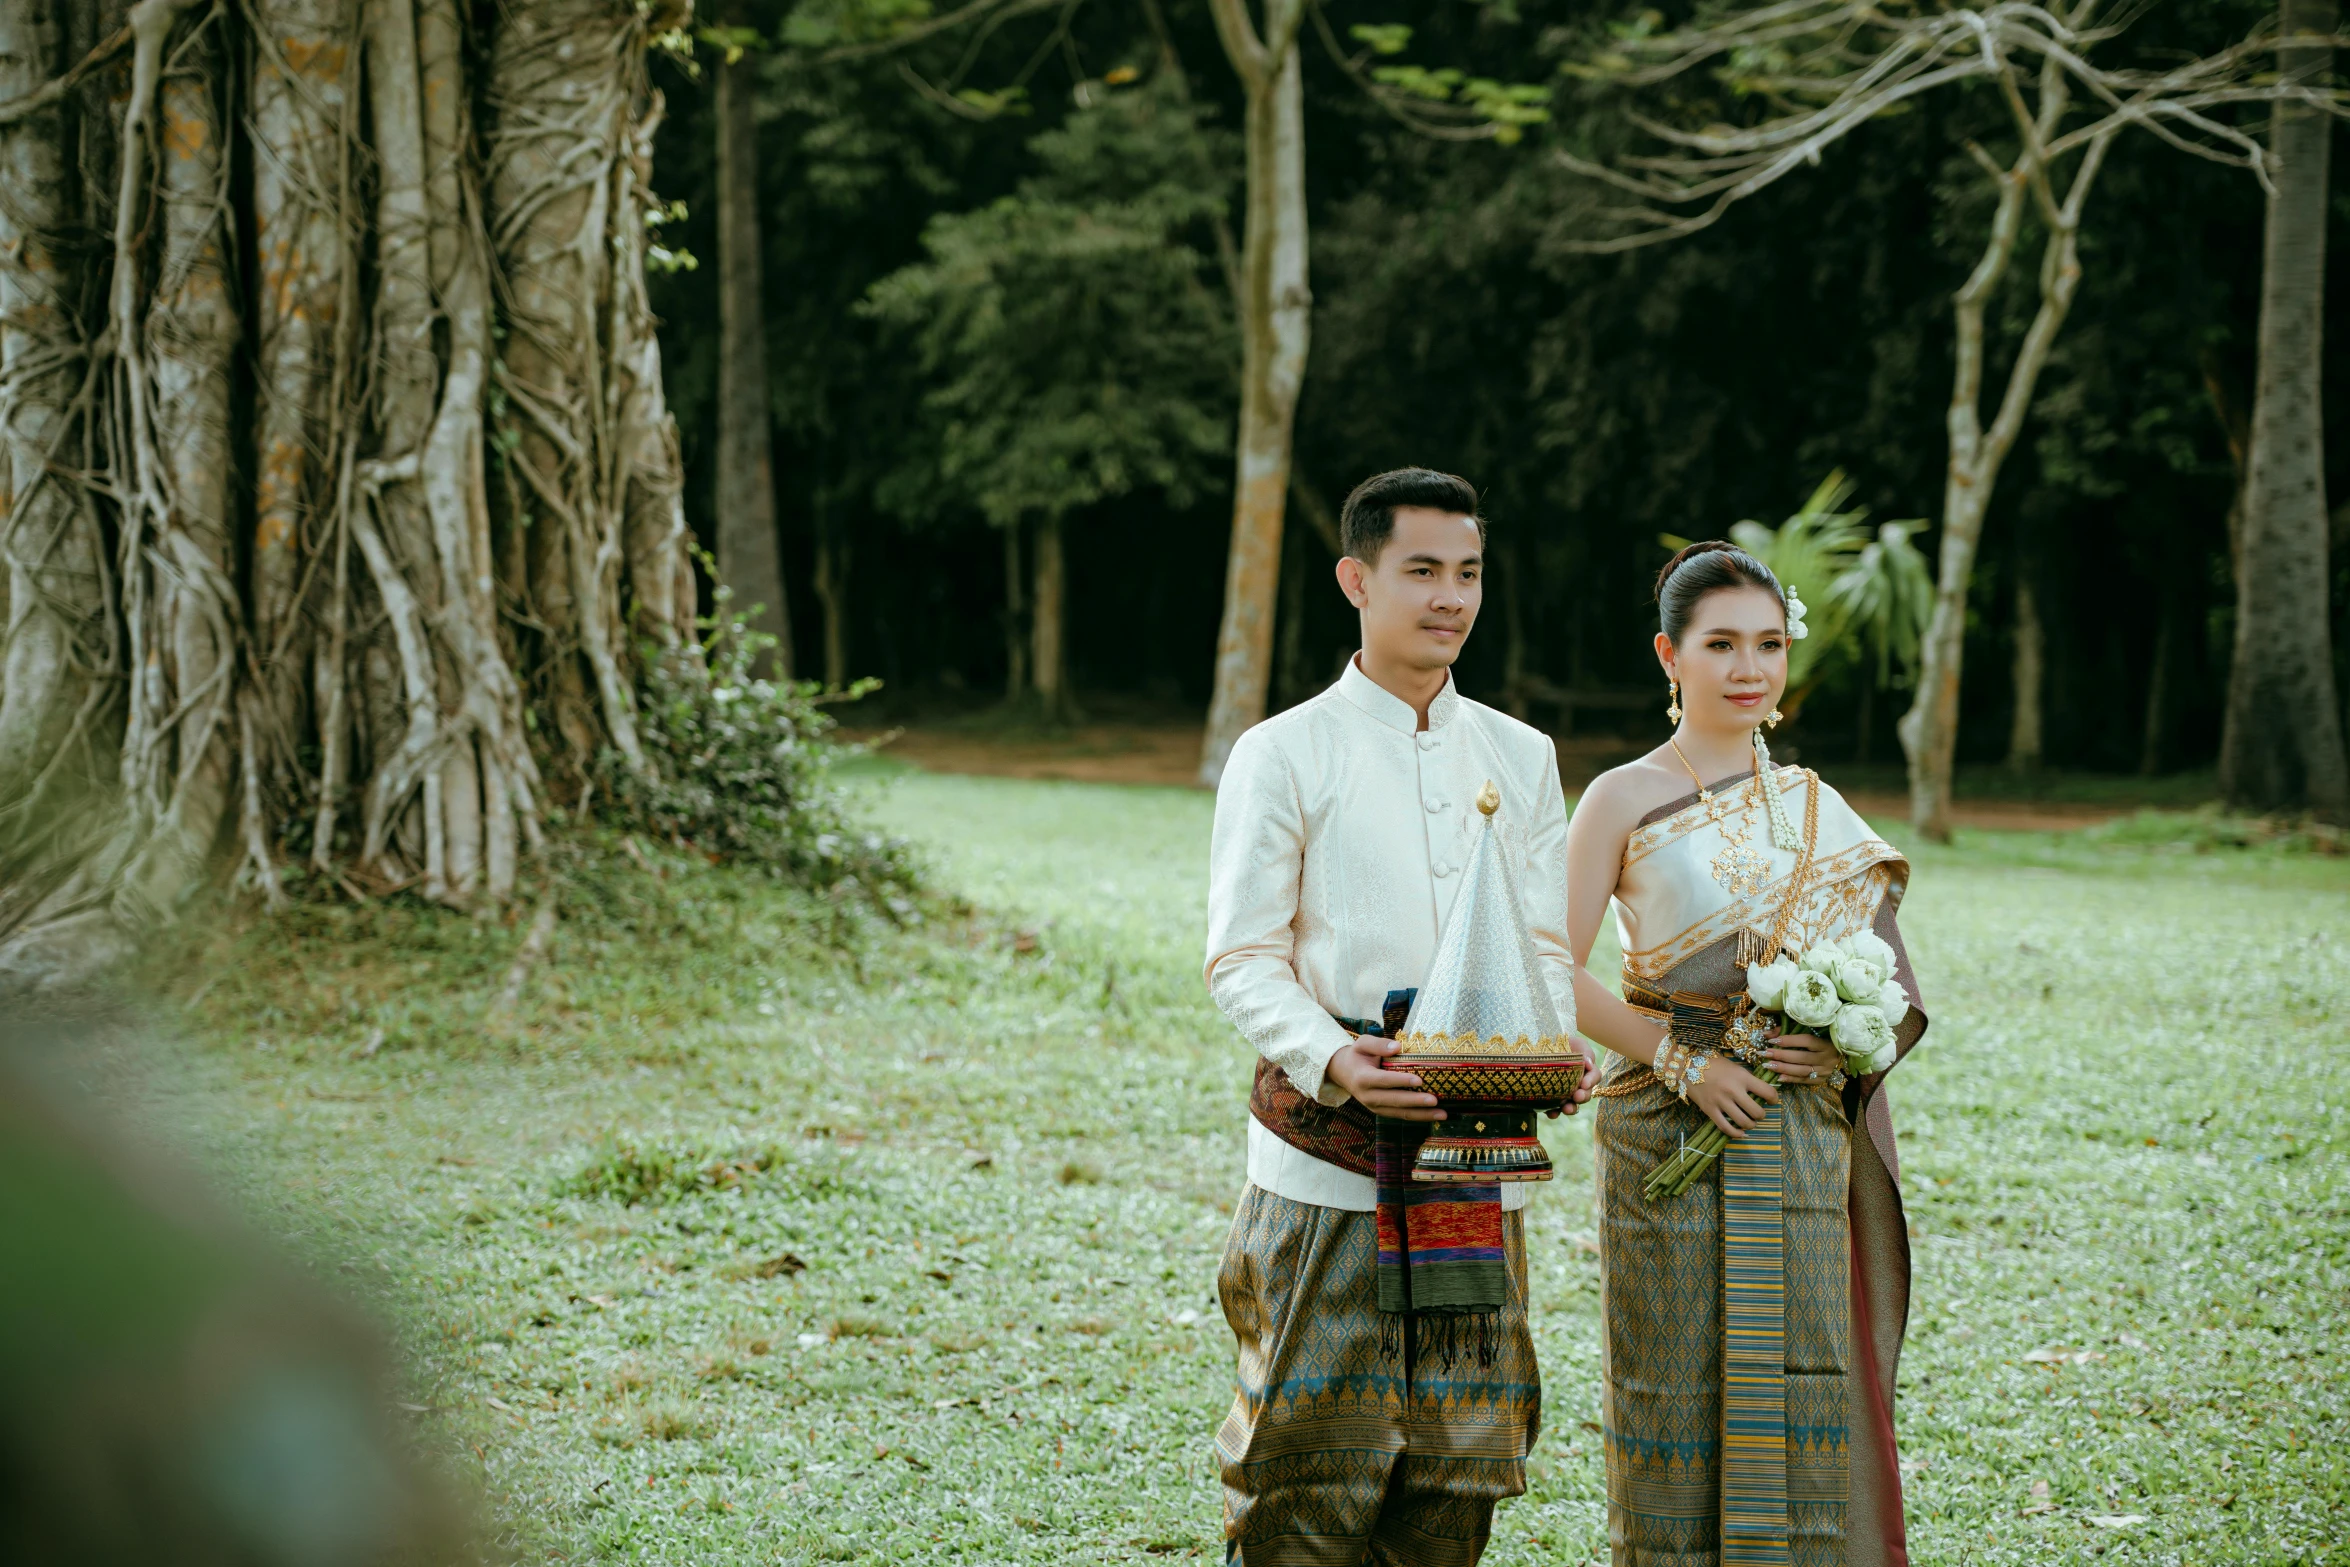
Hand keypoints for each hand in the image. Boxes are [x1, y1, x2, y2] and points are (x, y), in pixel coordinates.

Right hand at [1324, 1035, 1445, 1121]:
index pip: (1384, 1081)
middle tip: (1434, 1100)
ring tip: (1442, 1113)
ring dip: (1421, 1115)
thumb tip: (1398, 1046)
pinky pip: (1400, 1116)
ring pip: (1399, 1113)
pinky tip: (1434, 1115)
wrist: (1343, 1072)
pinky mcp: (1381, 1111)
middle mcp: (1367, 1096)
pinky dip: (1418, 1117)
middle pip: (1394, 1101)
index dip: (1401, 1081)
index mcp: (1363, 1078)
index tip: (1419, 1080)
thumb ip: (1379, 1044)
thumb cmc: (1357, 1055)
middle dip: (1415, 1101)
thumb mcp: (1363, 1043)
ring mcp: (1374, 1107)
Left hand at [1545, 1039, 1600, 1117]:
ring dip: (1571, 1109)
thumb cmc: (1564, 1043)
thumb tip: (1589, 1064)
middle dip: (1583, 1097)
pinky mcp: (1552, 1099)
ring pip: (1572, 1105)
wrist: (1542, 1044)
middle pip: (1586, 1095)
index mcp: (1587, 1071)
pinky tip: (1551, 1113)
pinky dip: (1554, 1112)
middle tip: (1577, 1096)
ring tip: (1566, 1108)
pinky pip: (1554, 1109)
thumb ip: (1586, 1052)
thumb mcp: (1577, 1043)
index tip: (1584, 1083)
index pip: (1595, 1077)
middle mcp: (1578, 1085)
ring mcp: (1565, 1093)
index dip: (1591, 1081)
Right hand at [1686, 1057, 1777, 1139]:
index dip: (1774, 1098)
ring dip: (1750, 1125)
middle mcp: (1733, 1090)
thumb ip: (1747, 1079)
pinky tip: (1740, 1133)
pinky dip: (1736, 1133)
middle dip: (1762, 1115)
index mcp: (1742, 1077)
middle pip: (1757, 1112)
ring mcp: (1721, 1101)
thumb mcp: (1734, 1067)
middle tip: (1759, 1113)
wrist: (1687, 1063)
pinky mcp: (1709, 1110)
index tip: (1772, 1100)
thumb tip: (1761, 1092)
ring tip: (1750, 1122)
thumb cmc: (1713, 1063)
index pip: (1767, 1092)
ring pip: (1744, 1122)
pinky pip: (1725, 1127)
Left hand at [1765, 1032, 1840, 1084]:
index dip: (1789, 1040)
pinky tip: (1778, 1077)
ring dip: (1783, 1068)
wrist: (1835, 1052)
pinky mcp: (1822, 1079)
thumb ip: (1786, 1030)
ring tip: (1768, 1065)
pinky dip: (1791, 1079)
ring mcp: (1826, 1070)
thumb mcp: (1805, 1030)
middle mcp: (1828, 1058)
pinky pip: (1804, 1080)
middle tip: (1765, 1054)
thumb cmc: (1818, 1037)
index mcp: (1826, 1042)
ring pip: (1802, 1071)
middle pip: (1802, 1057)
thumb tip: (1766, 1034)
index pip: (1807, 1041)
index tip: (1772, 1040)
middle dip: (1781, 1055)